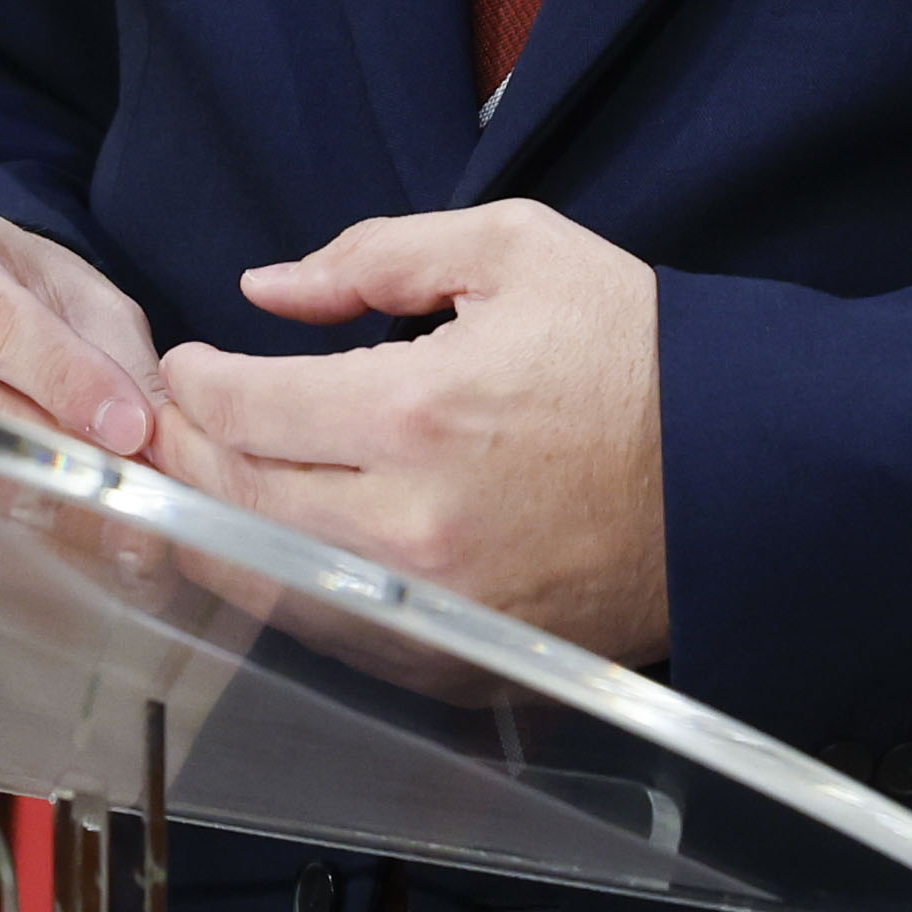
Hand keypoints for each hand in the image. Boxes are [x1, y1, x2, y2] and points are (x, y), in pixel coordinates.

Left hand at [147, 202, 668, 662]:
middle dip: (186, 457)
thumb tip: (266, 288)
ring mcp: (437, 608)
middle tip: (166, 425)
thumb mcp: (512, 249)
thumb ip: (372, 255)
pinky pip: (337, 638)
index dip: (192, 385)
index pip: (244, 411)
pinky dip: (289, 593)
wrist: (745, 469)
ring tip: (204, 483)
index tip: (184, 366)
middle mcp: (413, 527)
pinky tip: (276, 548)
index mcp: (417, 413)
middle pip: (237, 503)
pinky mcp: (464, 661)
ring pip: (270, 585)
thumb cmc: (634, 349)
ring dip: (218, 533)